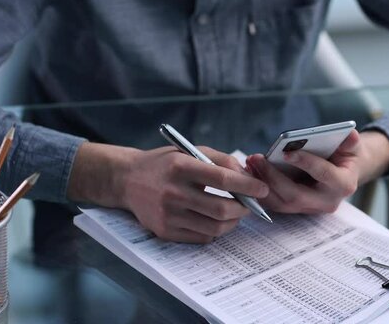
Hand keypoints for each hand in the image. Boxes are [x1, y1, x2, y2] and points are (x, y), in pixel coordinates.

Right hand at [68, 143, 268, 242]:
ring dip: (232, 222)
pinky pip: (201, 237)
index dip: (248, 185)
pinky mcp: (164, 231)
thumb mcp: (189, 151)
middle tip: (250, 204)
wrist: (127, 180)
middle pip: (222, 208)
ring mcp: (167, 214)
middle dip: (244, 208)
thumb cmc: (164, 163)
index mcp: (180, 166)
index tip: (262, 189)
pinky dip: (215, 231)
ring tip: (236, 213)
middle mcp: (173, 192)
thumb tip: (247, 175)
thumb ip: (220, 159)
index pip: (223, 178)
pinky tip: (216, 220)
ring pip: (214, 228)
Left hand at [246, 130, 388, 213]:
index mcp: (343, 185)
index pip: (324, 175)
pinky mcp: (296, 208)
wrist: (343, 173)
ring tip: (250, 163)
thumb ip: (350, 142)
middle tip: (257, 158)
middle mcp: (326, 202)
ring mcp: (309, 208)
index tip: (287, 153)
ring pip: (281, 203)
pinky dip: (260, 189)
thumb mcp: (352, 147)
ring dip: (263, 183)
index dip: (306, 163)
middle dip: (273, 177)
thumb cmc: (345, 156)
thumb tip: (349, 135)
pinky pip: (274, 203)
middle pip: (295, 195)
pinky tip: (250, 171)